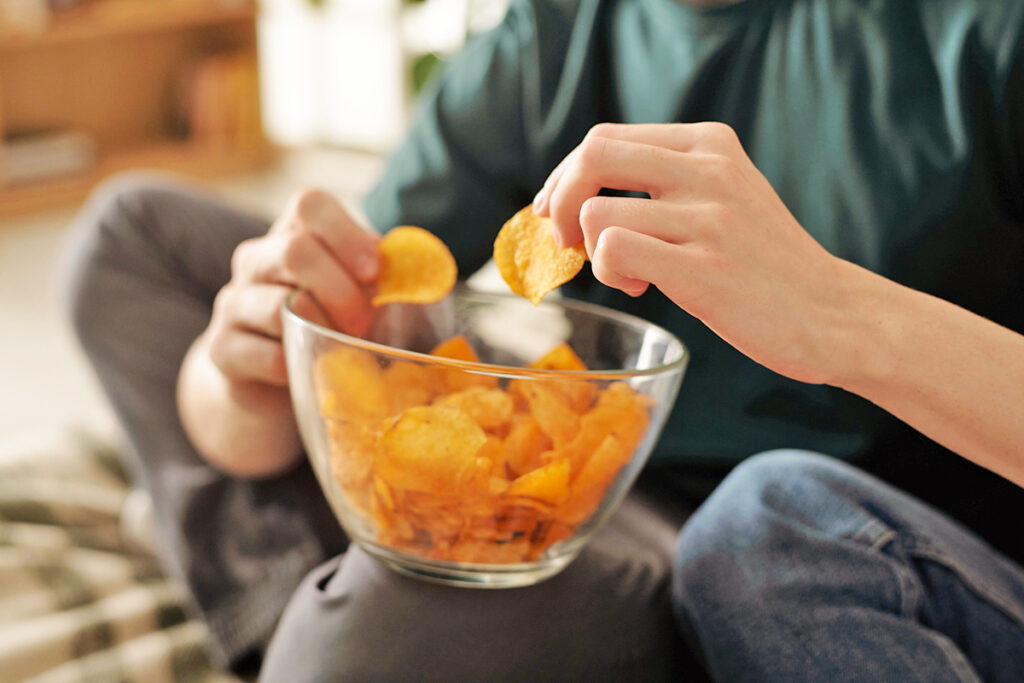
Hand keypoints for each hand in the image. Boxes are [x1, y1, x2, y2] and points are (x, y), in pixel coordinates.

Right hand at [207, 188, 379, 386]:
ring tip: (342, 347)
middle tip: (364, 320)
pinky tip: (311, 368)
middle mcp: (256, 259)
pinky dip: (301, 366)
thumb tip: (418, 267)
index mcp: (293, 233)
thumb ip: (384, 276)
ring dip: (324, 330)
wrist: (272, 378)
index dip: (347, 234)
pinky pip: (269, 356)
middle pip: (295, 250)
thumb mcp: (360, 294)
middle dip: (342, 289)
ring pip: (278, 306)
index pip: (309, 203)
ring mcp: (233, 302)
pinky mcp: (223, 348)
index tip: (375, 272)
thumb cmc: (330, 325)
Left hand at [532, 123, 851, 385]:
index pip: (604, 138)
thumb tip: (573, 196)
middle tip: (565, 240)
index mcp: (709, 145)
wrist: (831, 314)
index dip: (565, 176)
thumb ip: (664, 182)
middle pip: (592, 155)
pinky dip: (608, 272)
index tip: (555, 210)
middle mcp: (709, 170)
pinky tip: (640, 286)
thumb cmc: (764, 263)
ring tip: (628, 274)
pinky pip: (614, 249)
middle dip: (560, 200)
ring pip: (597, 211)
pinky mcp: (704, 268)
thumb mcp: (724, 196)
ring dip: (592, 252)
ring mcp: (708, 218)